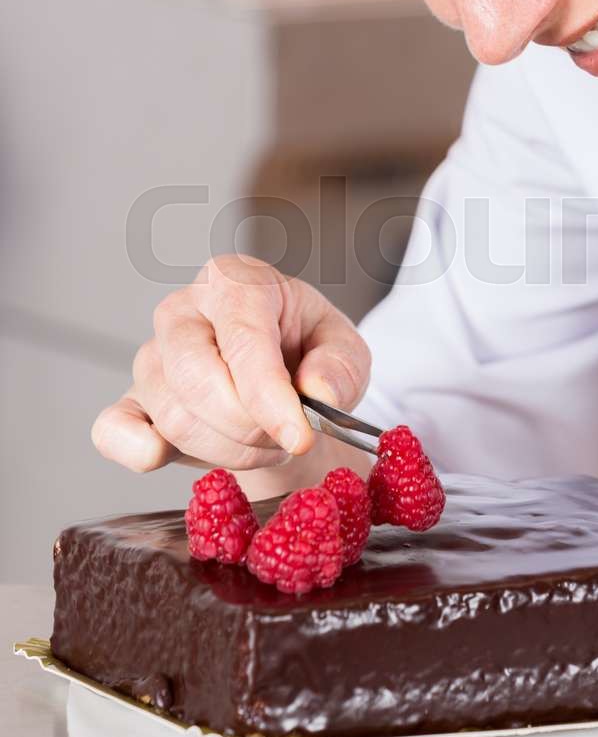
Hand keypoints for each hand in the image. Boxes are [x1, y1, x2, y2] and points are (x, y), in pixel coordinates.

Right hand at [91, 256, 370, 472]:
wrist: (282, 378)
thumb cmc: (308, 352)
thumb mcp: (344, 349)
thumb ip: (340, 367)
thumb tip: (317, 392)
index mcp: (234, 282)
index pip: (242, 339)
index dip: (269, 396)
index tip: (299, 437)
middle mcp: (182, 311)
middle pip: (197, 379)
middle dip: (248, 426)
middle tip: (286, 438)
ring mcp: (149, 356)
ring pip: (175, 417)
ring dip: (229, 449)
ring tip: (264, 440)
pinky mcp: (131, 401)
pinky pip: (113, 430)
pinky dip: (135, 450)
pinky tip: (163, 454)